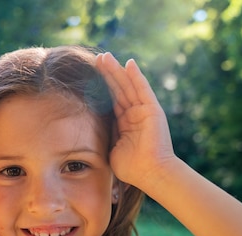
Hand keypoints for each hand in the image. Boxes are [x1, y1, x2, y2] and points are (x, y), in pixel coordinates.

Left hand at [96, 53, 176, 187]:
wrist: (150, 173)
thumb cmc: (131, 168)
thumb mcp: (112, 149)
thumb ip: (105, 136)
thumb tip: (89, 131)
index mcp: (125, 124)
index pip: (111, 101)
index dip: (101, 88)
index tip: (90, 76)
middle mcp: (135, 115)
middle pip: (118, 90)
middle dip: (107, 74)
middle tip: (96, 59)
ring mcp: (144, 111)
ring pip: (127, 86)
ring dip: (116, 71)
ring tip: (105, 56)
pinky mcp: (152, 109)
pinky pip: (143, 89)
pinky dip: (136, 76)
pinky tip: (129, 63)